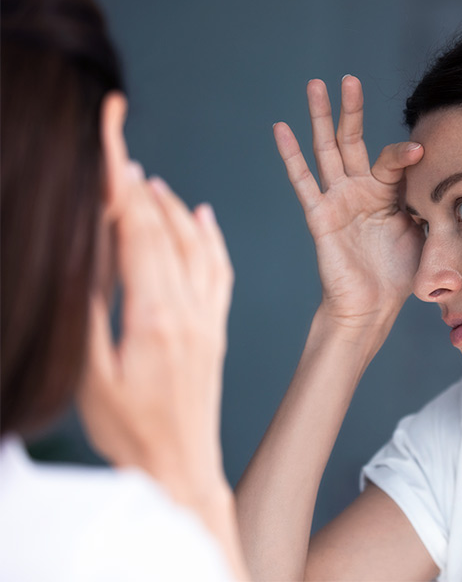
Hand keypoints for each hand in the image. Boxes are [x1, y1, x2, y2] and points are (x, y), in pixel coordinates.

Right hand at [78, 162, 233, 503]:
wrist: (180, 468)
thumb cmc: (130, 433)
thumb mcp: (92, 377)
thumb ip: (90, 315)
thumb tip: (85, 259)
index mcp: (154, 318)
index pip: (136, 235)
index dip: (121, 188)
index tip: (110, 150)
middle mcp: (188, 311)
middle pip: (165, 232)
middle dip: (139, 187)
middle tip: (121, 152)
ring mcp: (207, 319)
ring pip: (197, 247)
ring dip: (174, 208)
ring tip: (150, 181)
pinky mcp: (215, 330)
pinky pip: (220, 272)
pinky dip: (212, 239)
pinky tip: (204, 217)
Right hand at [273, 76, 423, 329]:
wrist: (372, 306)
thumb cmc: (398, 274)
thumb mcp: (425, 233)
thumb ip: (431, 205)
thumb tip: (455, 185)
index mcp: (387, 193)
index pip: (393, 160)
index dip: (405, 154)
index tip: (423, 150)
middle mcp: (360, 190)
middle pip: (352, 140)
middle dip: (350, 109)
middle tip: (348, 78)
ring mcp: (338, 200)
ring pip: (326, 150)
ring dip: (319, 118)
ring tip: (314, 85)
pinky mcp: (320, 215)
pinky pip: (303, 182)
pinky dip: (291, 155)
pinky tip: (281, 128)